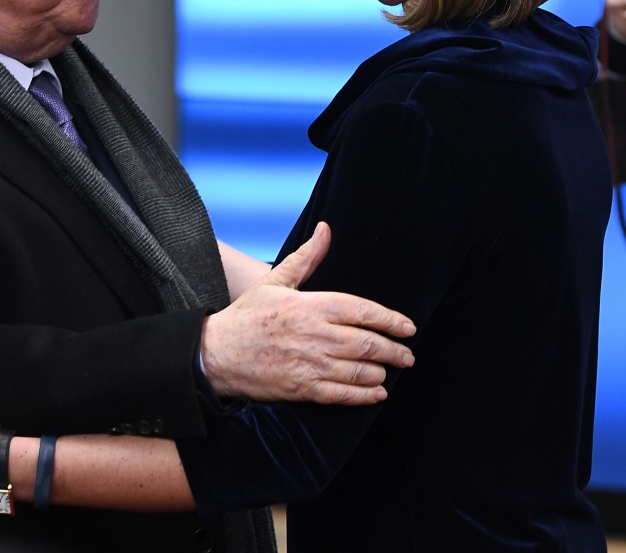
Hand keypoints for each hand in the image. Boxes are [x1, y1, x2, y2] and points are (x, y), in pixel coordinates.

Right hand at [200, 222, 415, 405]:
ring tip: (390, 371)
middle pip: (368, 344)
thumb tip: (326, 230)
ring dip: (381, 372)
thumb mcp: (276, 280)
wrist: (217, 352)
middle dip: (394, 350)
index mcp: (311, 306)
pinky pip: (343, 394)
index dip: (390, 320)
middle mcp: (315, 335)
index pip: (362, 311)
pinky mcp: (303, 389)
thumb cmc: (248, 315)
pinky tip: (376, 392)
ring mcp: (310, 364)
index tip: (408, 327)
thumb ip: (307, 258)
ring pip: (359, 370)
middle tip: (407, 354)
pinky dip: (364, 395)